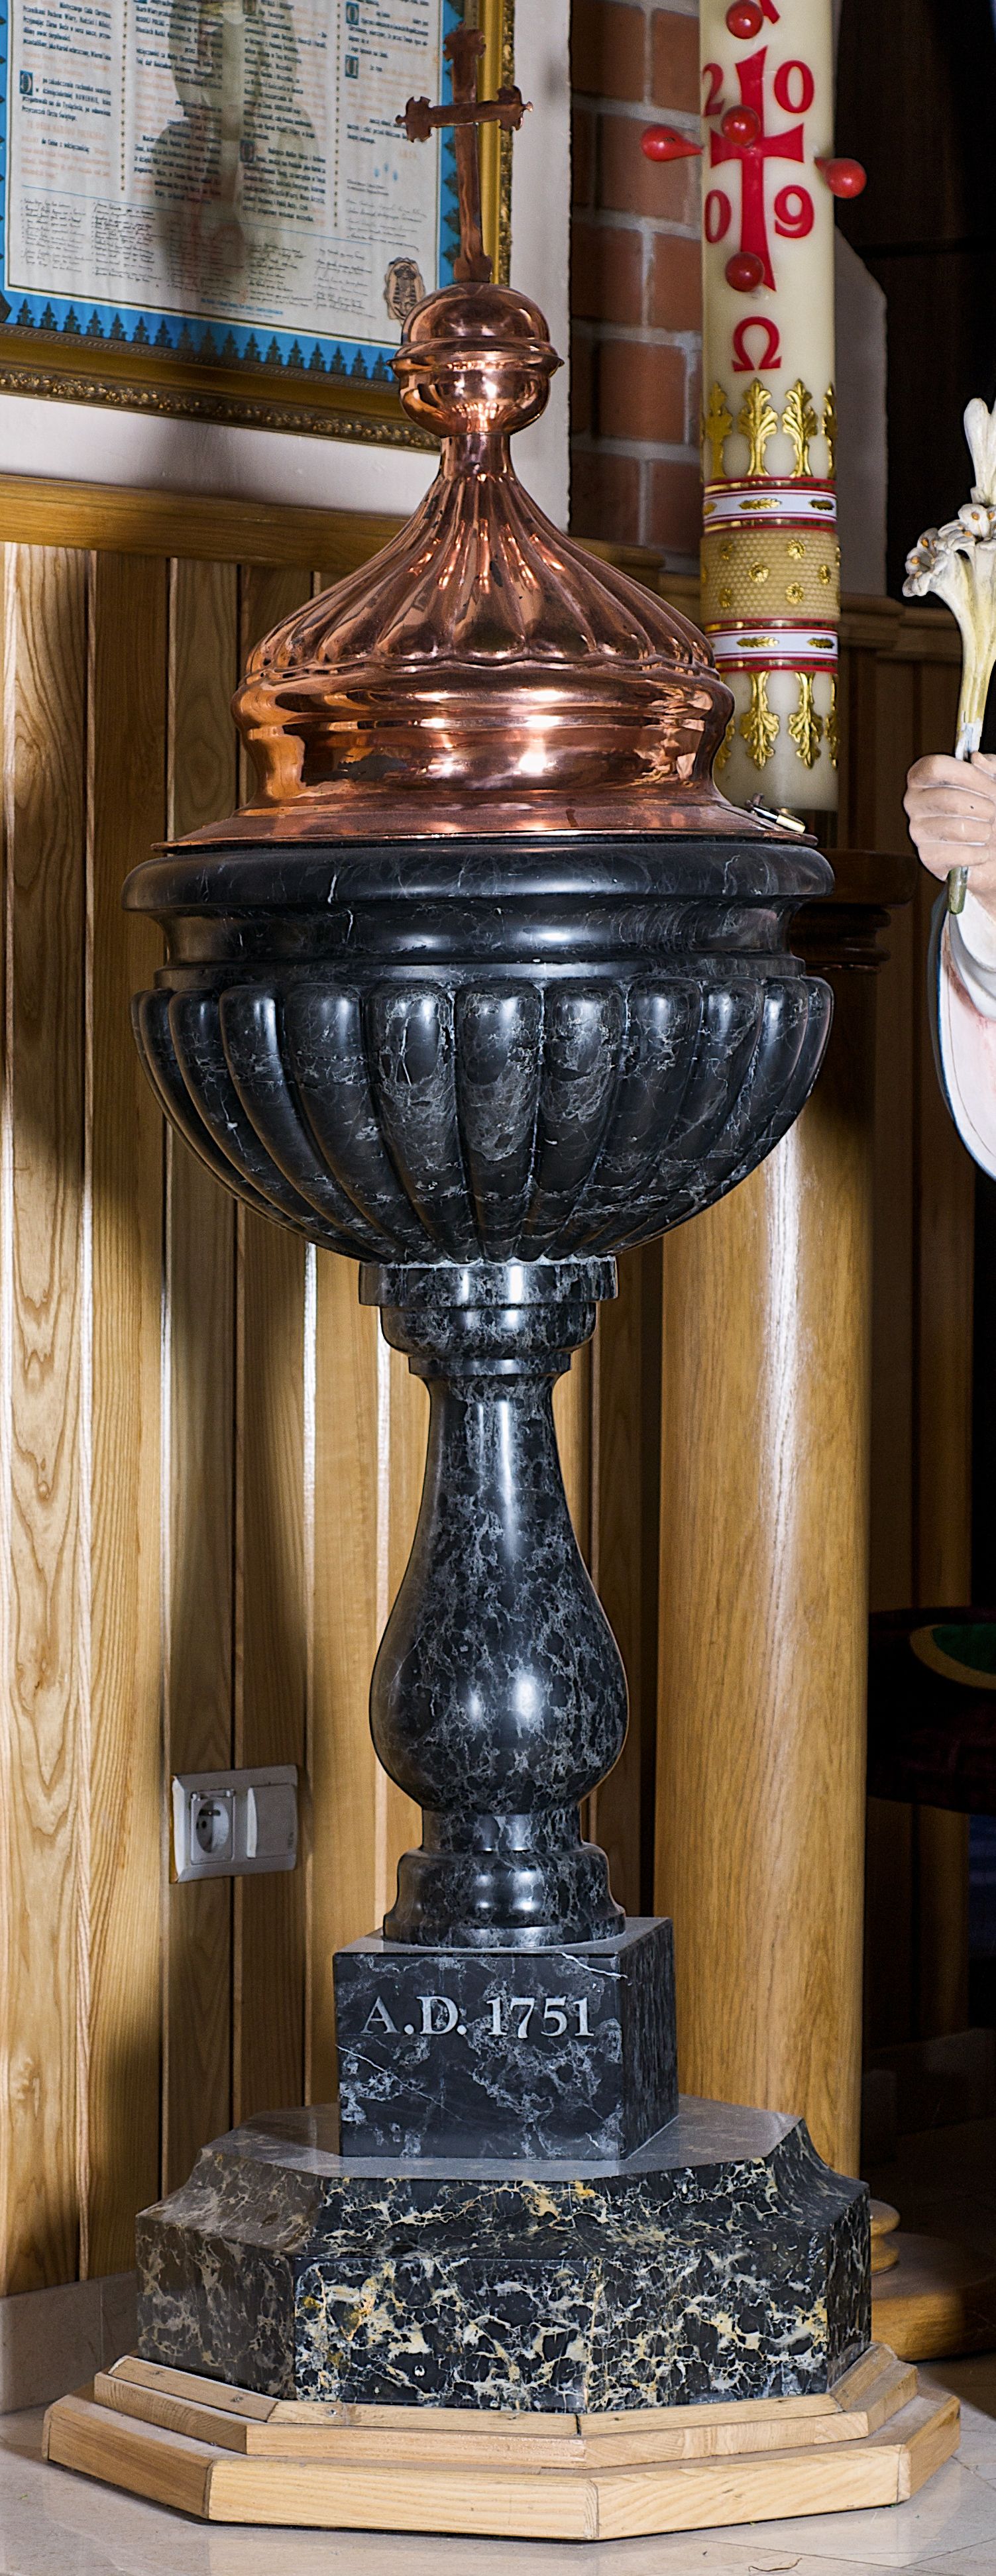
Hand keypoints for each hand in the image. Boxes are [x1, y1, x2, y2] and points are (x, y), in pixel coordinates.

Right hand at [904, 751, 995, 921]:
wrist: (993, 847)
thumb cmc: (990, 808)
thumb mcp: (994, 780)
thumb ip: (989, 766)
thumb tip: (975, 759)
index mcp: (924, 777)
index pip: (934, 767)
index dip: (968, 775)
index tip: (989, 785)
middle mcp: (914, 802)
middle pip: (948, 799)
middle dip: (983, 807)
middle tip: (992, 812)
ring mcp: (918, 831)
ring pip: (957, 828)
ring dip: (983, 831)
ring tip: (986, 831)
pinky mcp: (928, 858)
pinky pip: (959, 854)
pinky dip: (979, 853)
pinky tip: (981, 851)